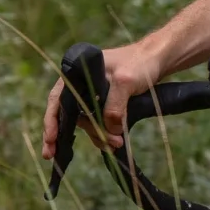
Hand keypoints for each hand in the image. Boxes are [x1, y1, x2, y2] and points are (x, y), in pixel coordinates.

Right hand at [38, 40, 170, 160]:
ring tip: (113, 145)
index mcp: (77, 74)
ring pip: (87, 122)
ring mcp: (93, 96)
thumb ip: (115, 105)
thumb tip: (109, 131)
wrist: (158, 59)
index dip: (51, 120)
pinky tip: (112, 144)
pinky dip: (105, 134)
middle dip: (77, 134)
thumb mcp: (125, 81)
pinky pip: (100, 123)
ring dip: (97, 136)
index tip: (50, 139)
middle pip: (71, 116)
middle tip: (76, 151)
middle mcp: (81, 86)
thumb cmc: (139, 62)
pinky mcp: (106, 105)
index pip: (57, 99)